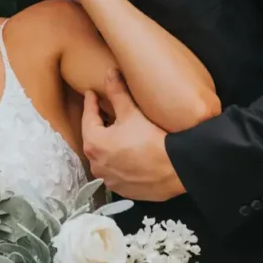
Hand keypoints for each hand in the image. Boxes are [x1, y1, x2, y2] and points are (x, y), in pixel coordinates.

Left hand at [81, 70, 184, 201]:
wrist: (174, 169)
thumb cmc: (151, 140)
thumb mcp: (131, 113)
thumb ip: (117, 92)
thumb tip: (110, 73)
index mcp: (93, 143)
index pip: (88, 117)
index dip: (90, 103)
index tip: (91, 94)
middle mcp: (95, 164)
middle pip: (93, 138)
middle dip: (98, 125)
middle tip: (103, 112)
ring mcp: (107, 179)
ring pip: (102, 156)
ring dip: (107, 145)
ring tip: (116, 134)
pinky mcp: (120, 189)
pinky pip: (114, 171)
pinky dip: (117, 162)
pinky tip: (126, 154)